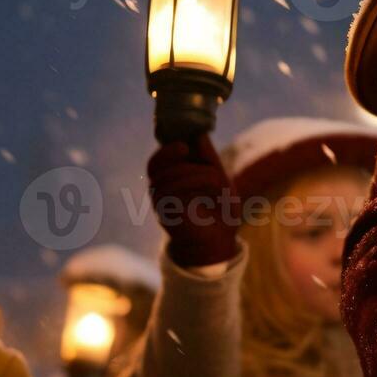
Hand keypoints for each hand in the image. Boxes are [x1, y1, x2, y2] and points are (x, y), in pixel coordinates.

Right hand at [148, 134, 239, 267]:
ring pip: (171, 176)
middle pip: (160, 166)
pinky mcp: (167, 215)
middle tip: (205, 165)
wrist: (221, 241)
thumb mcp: (219, 178)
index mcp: (169, 183)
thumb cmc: (219, 211)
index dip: (165, 150)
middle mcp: (160, 193)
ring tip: (217, 182)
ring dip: (198, 174)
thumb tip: (200, 134)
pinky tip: (210, 192)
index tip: (184, 145)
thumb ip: (209, 158)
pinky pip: (174, 191)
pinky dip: (195, 186)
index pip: (156, 162)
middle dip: (187, 162)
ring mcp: (161, 205)